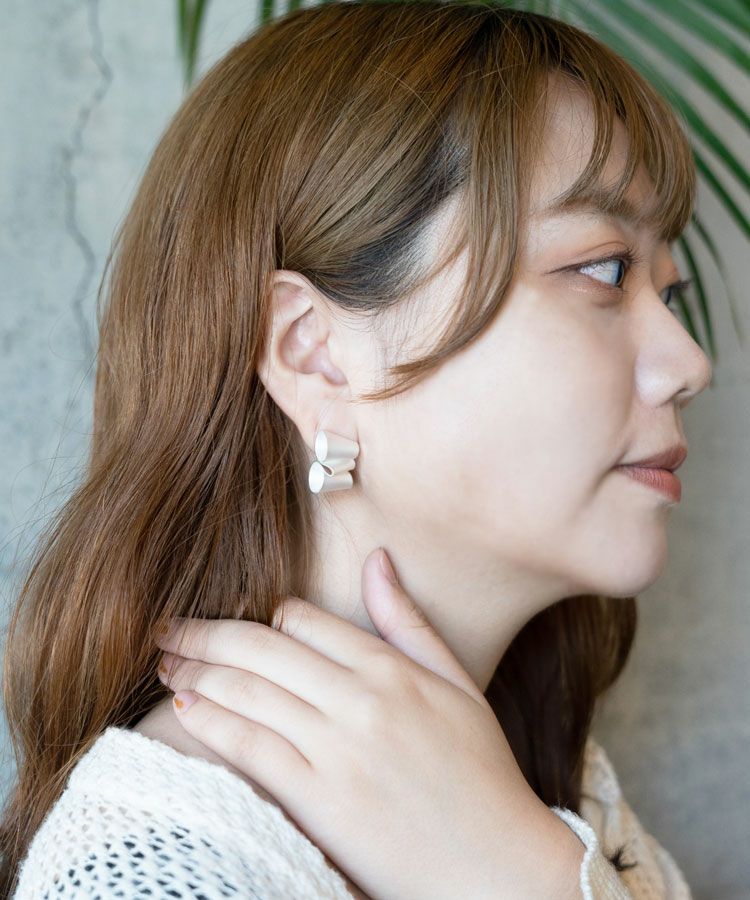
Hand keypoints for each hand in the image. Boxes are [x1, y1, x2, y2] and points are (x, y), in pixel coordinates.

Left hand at [154, 547, 583, 899]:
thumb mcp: (457, 684)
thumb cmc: (481, 773)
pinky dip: (210, 722)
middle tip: (168, 628)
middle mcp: (361, 700)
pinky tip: (182, 707)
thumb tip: (376, 558)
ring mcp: (339, 749)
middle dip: (206, 633)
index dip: (266, 619)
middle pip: (263, 649)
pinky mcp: (321, 799)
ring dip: (196, 670)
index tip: (241, 626)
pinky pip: (251, 747)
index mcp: (393, 669)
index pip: (306, 620)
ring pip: (249, 692)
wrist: (497, 867)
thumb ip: (409, 621)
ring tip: (164, 661)